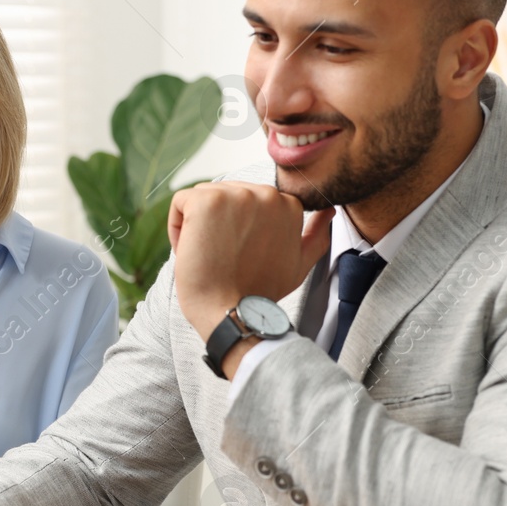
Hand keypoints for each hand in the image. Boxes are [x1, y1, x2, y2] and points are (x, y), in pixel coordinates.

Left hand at [167, 182, 333, 343]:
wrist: (232, 313)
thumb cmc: (260, 292)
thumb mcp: (300, 263)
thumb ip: (316, 235)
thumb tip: (329, 212)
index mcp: (287, 204)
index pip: (248, 201)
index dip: (239, 229)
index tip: (239, 255)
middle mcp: (265, 193)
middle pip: (225, 195)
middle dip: (218, 225)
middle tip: (223, 259)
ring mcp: (236, 195)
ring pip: (203, 198)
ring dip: (198, 226)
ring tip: (208, 256)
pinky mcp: (206, 201)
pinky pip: (181, 202)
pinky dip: (177, 227)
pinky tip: (190, 250)